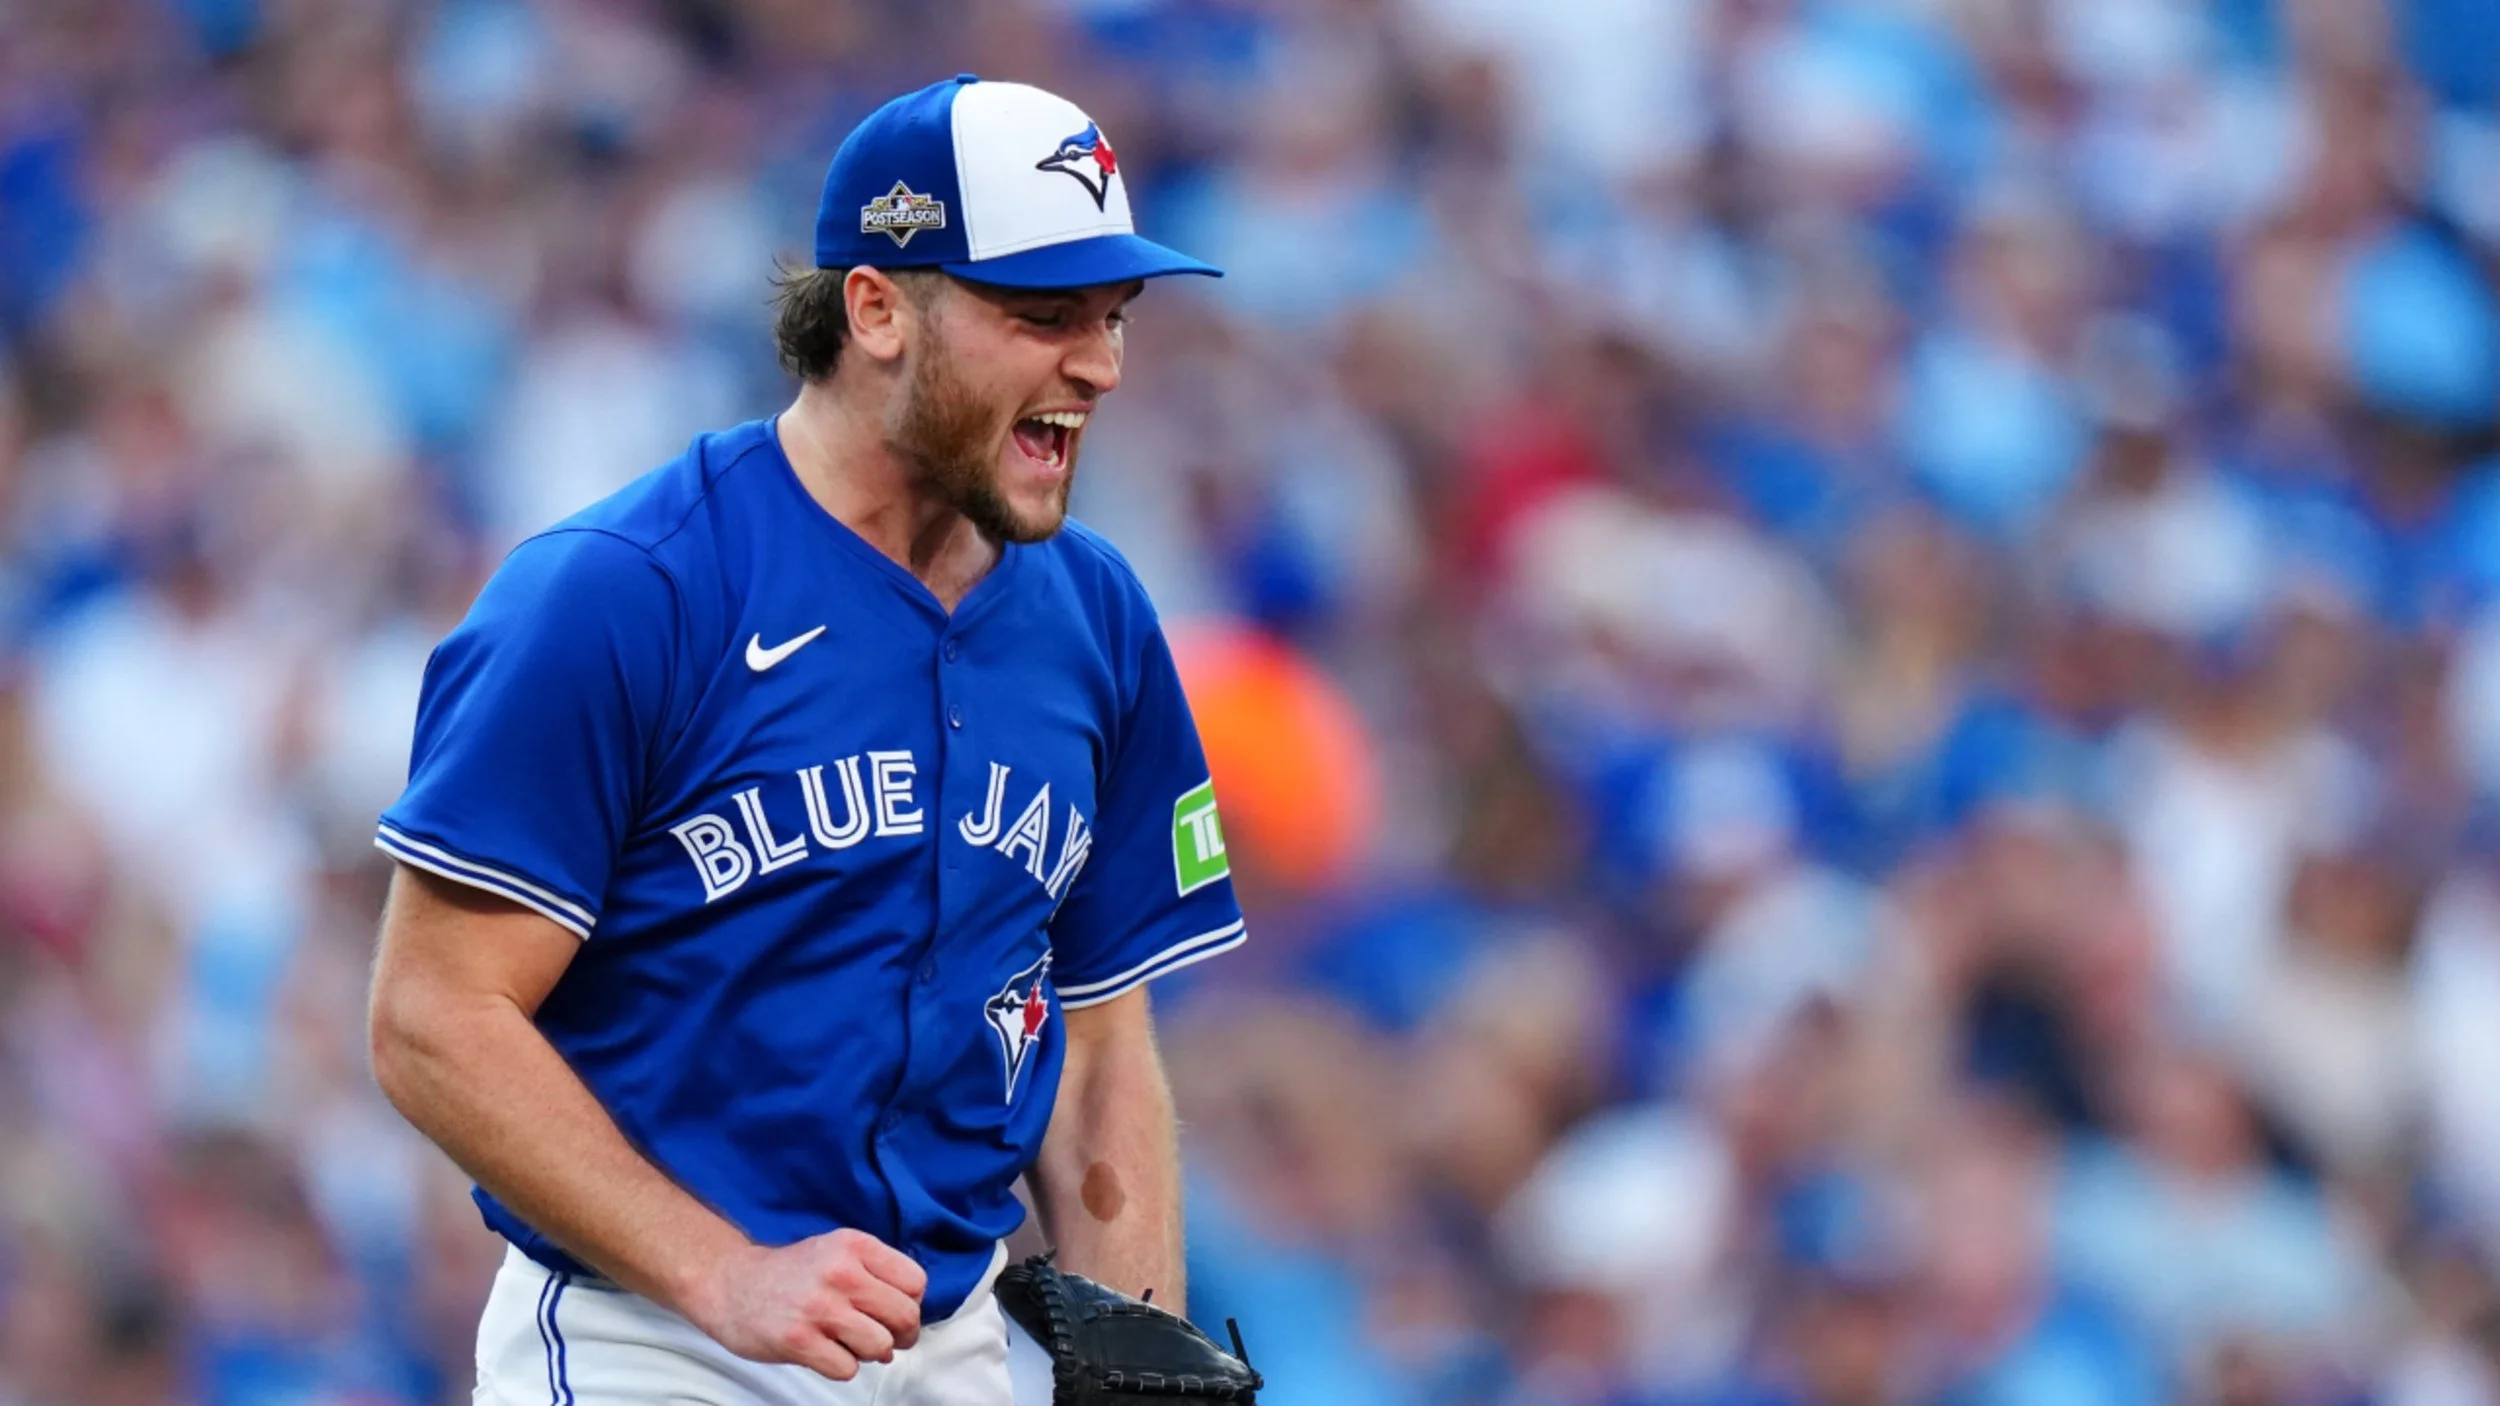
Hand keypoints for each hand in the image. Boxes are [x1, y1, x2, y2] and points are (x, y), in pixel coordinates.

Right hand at [681, 1228, 927, 1380]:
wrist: (730, 1283)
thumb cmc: (791, 1274)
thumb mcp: (837, 1252)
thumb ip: (877, 1276)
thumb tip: (908, 1322)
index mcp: (855, 1246)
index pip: (916, 1282)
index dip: (911, 1303)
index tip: (892, 1311)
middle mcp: (841, 1272)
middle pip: (905, 1316)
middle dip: (900, 1335)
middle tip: (883, 1338)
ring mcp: (819, 1308)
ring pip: (880, 1347)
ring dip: (869, 1353)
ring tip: (848, 1342)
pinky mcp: (798, 1340)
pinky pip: (847, 1369)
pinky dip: (841, 1366)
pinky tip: (824, 1350)